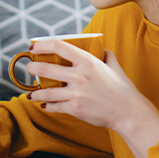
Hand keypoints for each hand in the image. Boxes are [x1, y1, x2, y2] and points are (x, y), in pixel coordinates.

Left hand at [26, 40, 158, 157]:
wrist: (129, 112)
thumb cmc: (123, 88)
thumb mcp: (114, 65)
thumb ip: (105, 55)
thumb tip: (101, 49)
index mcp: (87, 61)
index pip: (58, 46)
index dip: (42, 45)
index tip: (34, 47)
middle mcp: (79, 76)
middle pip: (45, 68)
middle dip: (32, 67)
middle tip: (29, 68)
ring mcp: (76, 93)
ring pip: (46, 91)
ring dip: (35, 92)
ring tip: (31, 93)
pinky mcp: (75, 108)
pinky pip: (54, 106)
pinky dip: (47, 105)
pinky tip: (44, 104)